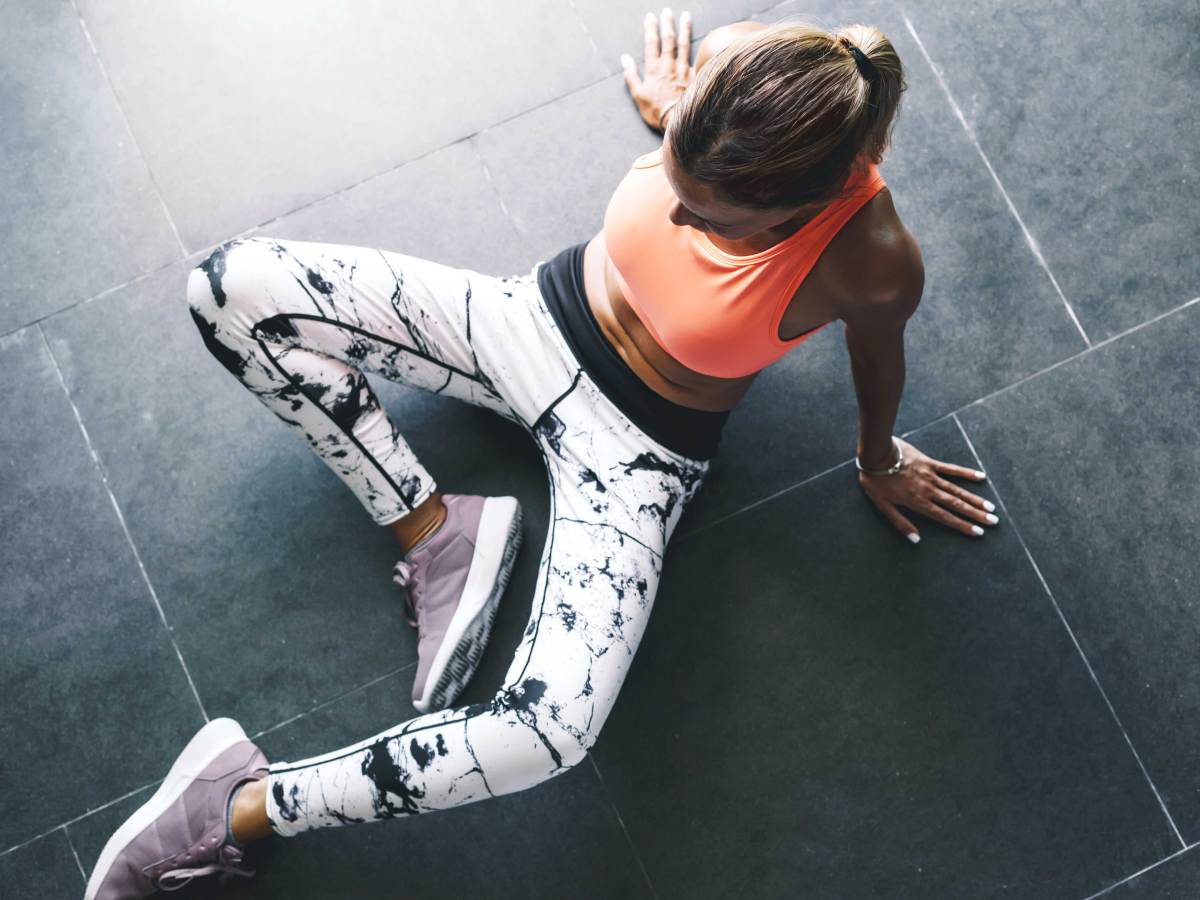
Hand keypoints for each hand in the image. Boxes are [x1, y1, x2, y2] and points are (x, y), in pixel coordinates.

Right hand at [621, 8, 692, 131]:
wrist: (677, 121)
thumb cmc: (656, 111)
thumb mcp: (638, 96)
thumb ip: (631, 75)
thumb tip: (625, 58)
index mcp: (654, 70)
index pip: (652, 44)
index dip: (651, 29)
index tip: (651, 17)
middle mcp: (669, 66)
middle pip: (668, 40)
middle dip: (667, 24)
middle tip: (667, 11)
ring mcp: (683, 70)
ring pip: (683, 45)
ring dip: (684, 29)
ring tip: (685, 16)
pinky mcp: (694, 76)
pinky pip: (696, 58)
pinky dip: (698, 48)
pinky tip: (702, 40)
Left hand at [857, 437, 998, 543]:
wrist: (876, 454)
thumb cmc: (876, 481)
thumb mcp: (882, 505)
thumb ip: (900, 523)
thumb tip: (916, 540)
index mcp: (918, 502)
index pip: (945, 517)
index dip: (962, 525)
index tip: (978, 532)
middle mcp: (928, 491)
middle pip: (956, 505)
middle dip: (975, 514)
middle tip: (993, 521)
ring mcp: (931, 476)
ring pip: (957, 490)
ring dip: (974, 499)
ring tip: (990, 507)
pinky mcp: (930, 463)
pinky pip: (951, 469)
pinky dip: (966, 473)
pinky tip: (980, 477)